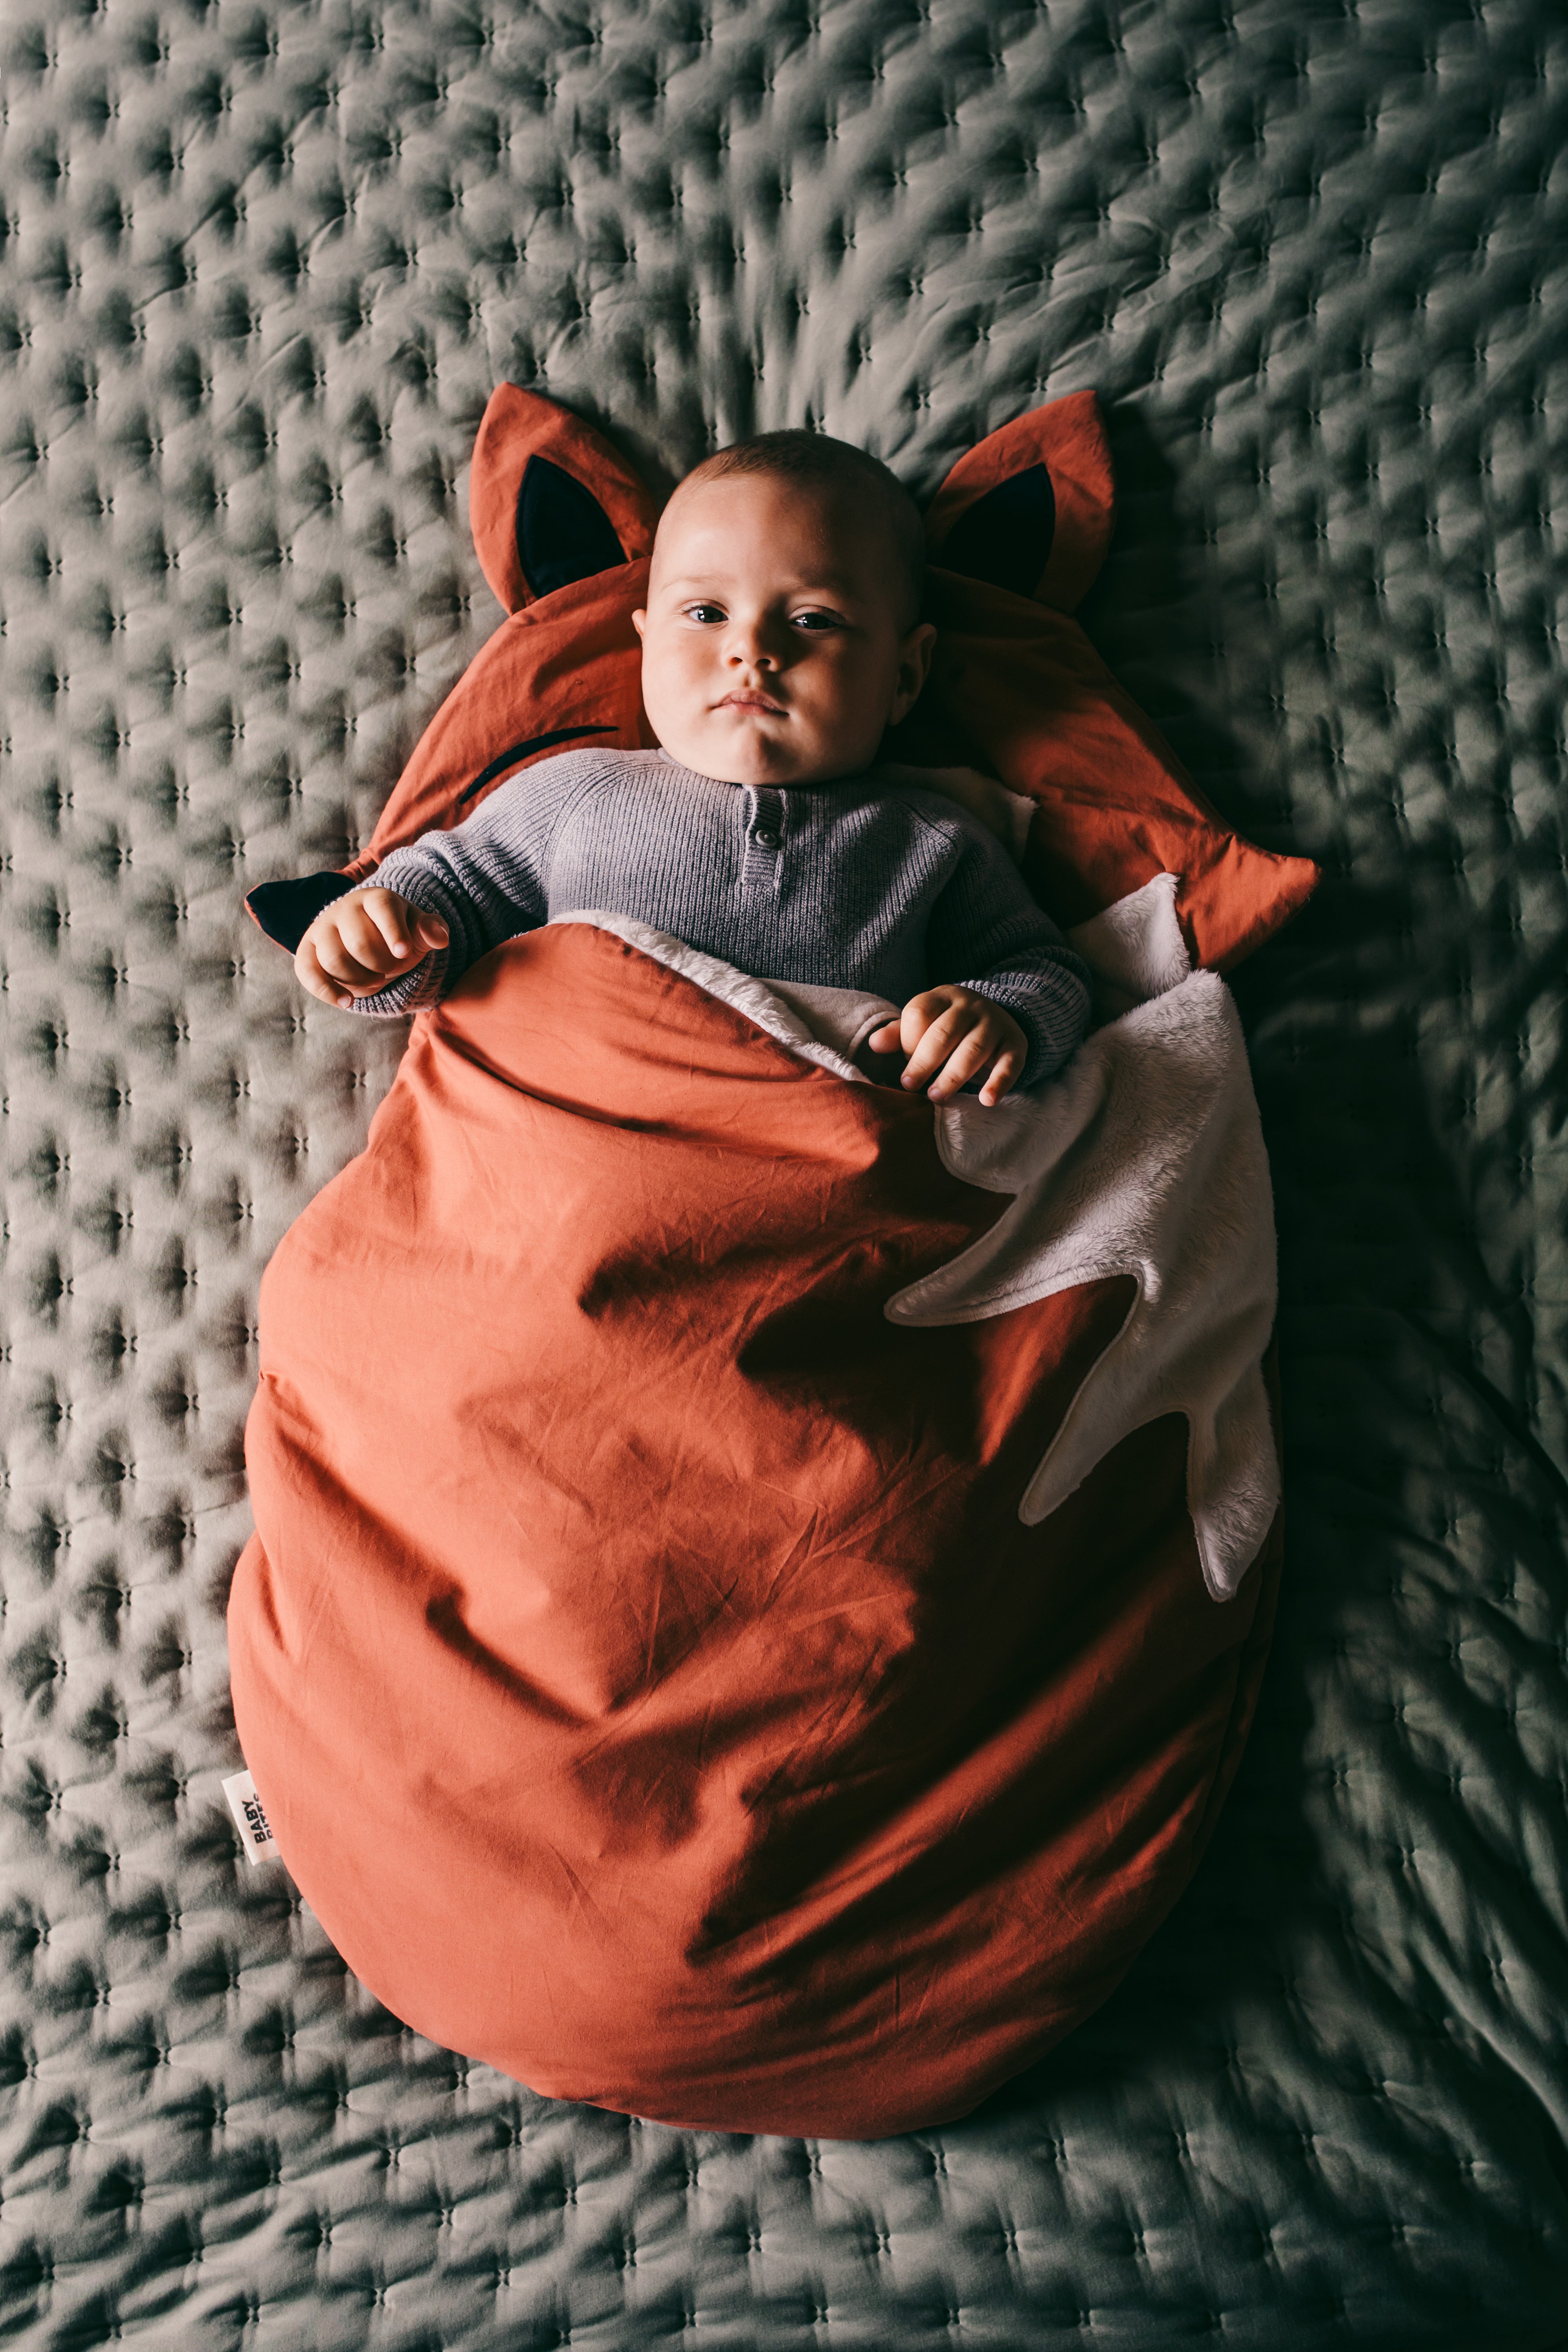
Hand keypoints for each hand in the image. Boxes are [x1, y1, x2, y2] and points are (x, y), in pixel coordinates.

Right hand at [294, 887, 448, 1009]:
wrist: (369, 940)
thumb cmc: (397, 935)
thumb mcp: (418, 931)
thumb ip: (431, 930)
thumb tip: (439, 937)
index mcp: (376, 898)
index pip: (382, 908)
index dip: (394, 932)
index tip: (404, 953)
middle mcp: (344, 909)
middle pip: (360, 942)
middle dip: (381, 965)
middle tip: (389, 969)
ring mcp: (322, 929)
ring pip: (334, 959)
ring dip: (359, 979)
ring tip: (374, 980)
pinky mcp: (307, 951)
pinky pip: (307, 972)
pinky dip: (327, 991)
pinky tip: (347, 1002)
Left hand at [868, 985, 1026, 1107]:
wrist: (997, 1018)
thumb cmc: (948, 1028)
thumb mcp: (924, 1024)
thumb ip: (899, 1034)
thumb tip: (875, 1044)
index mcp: (942, 997)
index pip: (919, 1014)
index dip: (907, 1041)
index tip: (903, 1064)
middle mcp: (970, 1006)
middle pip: (944, 1033)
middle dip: (924, 1062)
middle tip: (910, 1086)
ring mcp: (995, 1024)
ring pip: (973, 1049)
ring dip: (952, 1077)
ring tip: (937, 1098)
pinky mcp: (1015, 1044)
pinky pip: (1009, 1064)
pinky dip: (998, 1083)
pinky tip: (987, 1101)